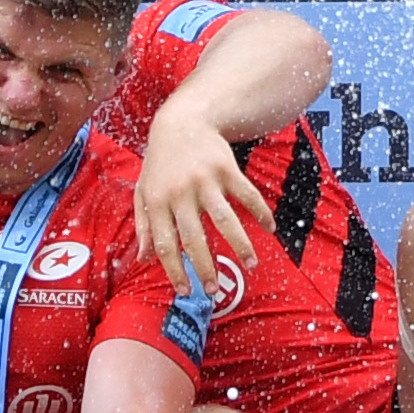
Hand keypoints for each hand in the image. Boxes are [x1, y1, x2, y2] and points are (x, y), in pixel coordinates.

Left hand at [136, 112, 267, 286]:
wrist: (181, 121)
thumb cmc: (160, 162)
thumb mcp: (143, 191)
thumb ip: (143, 225)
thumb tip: (143, 260)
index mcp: (157, 201)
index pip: (165, 244)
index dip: (174, 270)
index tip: (185, 291)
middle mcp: (180, 193)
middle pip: (194, 238)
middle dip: (205, 267)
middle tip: (214, 290)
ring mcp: (205, 180)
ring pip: (225, 220)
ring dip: (240, 245)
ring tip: (250, 265)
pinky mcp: (227, 168)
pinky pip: (247, 195)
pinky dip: (261, 212)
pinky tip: (270, 228)